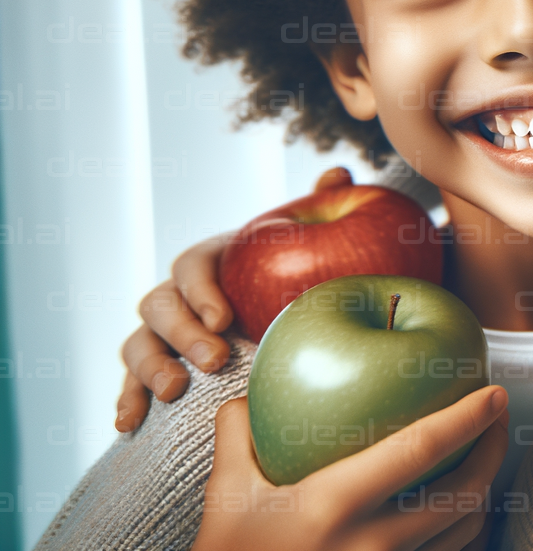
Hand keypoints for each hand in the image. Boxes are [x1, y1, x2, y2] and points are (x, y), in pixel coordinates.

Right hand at [116, 167, 354, 431]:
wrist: (276, 324)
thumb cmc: (290, 279)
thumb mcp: (306, 247)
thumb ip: (317, 211)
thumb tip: (340, 174)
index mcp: (211, 262)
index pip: (191, 266)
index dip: (201, 290)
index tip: (225, 318)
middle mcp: (178, 295)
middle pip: (159, 306)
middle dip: (182, 333)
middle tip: (216, 358)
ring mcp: (161, 334)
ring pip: (137, 344)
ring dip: (151, 367)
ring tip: (175, 391)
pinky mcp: (157, 370)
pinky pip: (130, 383)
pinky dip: (126, 400)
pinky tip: (129, 424)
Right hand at [193, 384, 508, 550]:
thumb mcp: (226, 498)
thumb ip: (239, 435)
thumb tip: (253, 391)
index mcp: (334, 505)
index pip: (420, 449)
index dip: (467, 418)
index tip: (495, 393)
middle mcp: (373, 544)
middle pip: (464, 493)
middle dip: (493, 451)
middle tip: (496, 420)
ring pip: (464, 531)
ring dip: (482, 490)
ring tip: (481, 458)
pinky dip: (461, 530)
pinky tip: (457, 507)